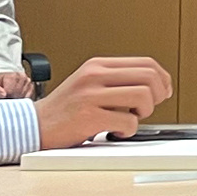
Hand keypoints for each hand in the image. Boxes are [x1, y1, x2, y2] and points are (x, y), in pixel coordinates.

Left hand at [0, 69, 35, 99]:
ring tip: (11, 96)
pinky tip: (17, 97)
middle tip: (6, 96)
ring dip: (17, 99)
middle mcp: (24, 78)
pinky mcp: (31, 89)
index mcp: (14, 76)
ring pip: (23, 97)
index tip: (2, 95)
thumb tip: (3, 95)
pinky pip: (28, 98)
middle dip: (11, 97)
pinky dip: (22, 99)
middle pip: (18, 94)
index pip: (11, 91)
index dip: (5, 96)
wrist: (4, 79)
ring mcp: (29, 83)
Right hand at [32, 56, 172, 148]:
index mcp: (97, 65)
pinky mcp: (88, 116)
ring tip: (129, 119)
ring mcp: (91, 95)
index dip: (162, 79)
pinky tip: (115, 132)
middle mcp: (94, 75)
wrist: (33, 126)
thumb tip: (157, 86)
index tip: (163, 92)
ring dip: (143, 113)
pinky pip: (128, 122)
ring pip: (143, 96)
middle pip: (149, 77)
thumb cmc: (64, 109)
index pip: (146, 63)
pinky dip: (128, 131)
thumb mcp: (89, 84)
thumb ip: (117, 81)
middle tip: (146, 109)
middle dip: (157, 95)